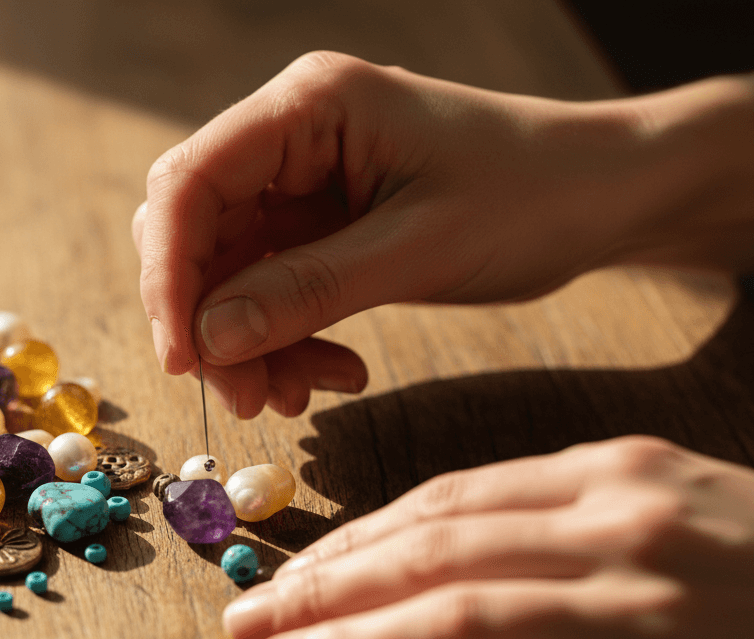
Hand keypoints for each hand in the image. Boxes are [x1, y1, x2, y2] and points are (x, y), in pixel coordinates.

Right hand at [134, 53, 753, 417]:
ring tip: (297, 397)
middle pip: (192, 231)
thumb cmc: (531, 196)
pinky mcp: (317, 224)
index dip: (168, 274)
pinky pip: (267, 289)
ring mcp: (299, 180)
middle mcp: (289, 135)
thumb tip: (207, 339)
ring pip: (225, 272)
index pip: (189, 183)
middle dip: (209, 320)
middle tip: (247, 397)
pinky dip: (282, 339)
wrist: (605, 196)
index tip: (184, 359)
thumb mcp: (418, 249)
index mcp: (308, 106)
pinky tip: (329, 374)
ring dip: (247, 343)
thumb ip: (305, 290)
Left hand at [221, 436, 753, 638]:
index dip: (353, 539)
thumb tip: (428, 552)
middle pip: (437, 556)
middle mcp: (628, 529)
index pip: (448, 501)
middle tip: (245, 618)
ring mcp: (662, 616)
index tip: (286, 568)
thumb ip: (559, 514)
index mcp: (616, 472)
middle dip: (326, 589)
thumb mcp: (672, 502)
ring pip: (467, 626)